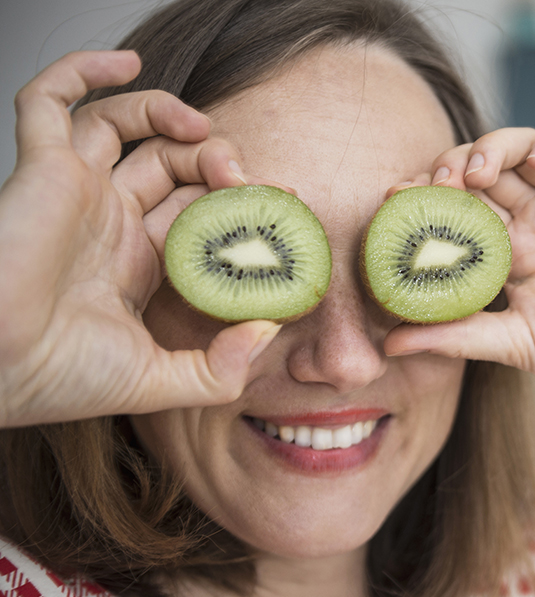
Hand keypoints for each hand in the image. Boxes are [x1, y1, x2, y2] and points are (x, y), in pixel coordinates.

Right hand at [0, 51, 281, 427]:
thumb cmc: (60, 379)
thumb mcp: (158, 380)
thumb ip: (220, 368)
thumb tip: (268, 330)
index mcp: (135, 260)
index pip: (196, 209)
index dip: (238, 200)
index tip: (281, 200)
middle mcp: (106, 219)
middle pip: (169, 162)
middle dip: (214, 160)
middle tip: (244, 178)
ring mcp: (73, 190)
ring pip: (122, 125)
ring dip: (169, 115)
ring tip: (204, 133)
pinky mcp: (39, 168)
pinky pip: (48, 100)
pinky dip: (82, 70)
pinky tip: (126, 64)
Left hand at [382, 116, 534, 416]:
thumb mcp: (509, 342)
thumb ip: (452, 335)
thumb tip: (389, 343)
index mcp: (514, 250)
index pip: (462, 203)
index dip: (429, 192)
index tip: (399, 198)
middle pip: (492, 166)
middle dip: (458, 162)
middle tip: (440, 183)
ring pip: (533, 143)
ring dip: (500, 143)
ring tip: (482, 170)